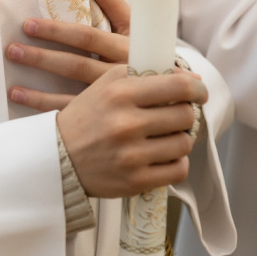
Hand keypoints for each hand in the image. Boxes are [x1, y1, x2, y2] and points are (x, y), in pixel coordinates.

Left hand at [7, 0, 201, 109]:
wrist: (180, 98)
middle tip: (13, 49)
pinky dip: (48, 113)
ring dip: (38, 93)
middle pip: (74, 66)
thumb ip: (113, 0)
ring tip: (13, 89)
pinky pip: (75, 117)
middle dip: (41, 57)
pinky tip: (28, 108)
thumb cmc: (152, 55)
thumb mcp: (137, 26)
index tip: (30, 25)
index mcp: (126, 49)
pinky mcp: (107, 119)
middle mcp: (118, 75)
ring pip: (71, 97)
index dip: (57, 30)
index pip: (86, 37)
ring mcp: (112, 101)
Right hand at [57, 64, 206, 197]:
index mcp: (120, 93)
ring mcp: (131, 155)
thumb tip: (193, 81)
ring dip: (180, 139)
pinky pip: (178, 170)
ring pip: (184, 143)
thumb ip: (146, 74)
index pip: (178, 87)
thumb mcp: (107, 84)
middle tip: (174, 116)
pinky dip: (176, 163)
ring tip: (165, 137)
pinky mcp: (135, 181)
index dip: (196, 90)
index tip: (199, 93)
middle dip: (184, 115)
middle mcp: (126, 123)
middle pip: (185, 116)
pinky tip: (162, 156)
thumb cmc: (87, 116)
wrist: (57, 156)